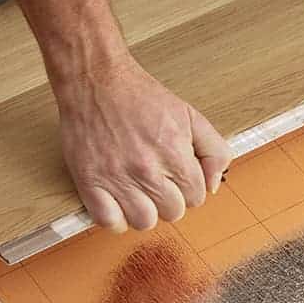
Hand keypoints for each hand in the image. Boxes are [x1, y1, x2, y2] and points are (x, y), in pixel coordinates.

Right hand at [53, 52, 231, 231]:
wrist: (96, 81)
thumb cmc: (139, 96)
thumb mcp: (190, 115)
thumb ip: (214, 150)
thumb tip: (213, 185)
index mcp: (174, 152)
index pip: (196, 197)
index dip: (189, 187)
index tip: (177, 176)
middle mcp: (146, 168)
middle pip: (172, 213)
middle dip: (169, 199)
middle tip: (157, 180)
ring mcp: (116, 177)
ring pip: (144, 222)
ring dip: (144, 210)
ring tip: (138, 192)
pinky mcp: (89, 181)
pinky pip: (109, 221)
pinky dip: (115, 217)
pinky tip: (118, 201)